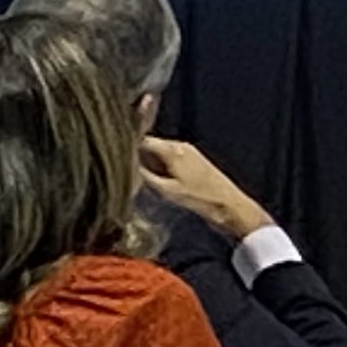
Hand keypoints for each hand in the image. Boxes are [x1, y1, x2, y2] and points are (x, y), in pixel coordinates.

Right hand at [137, 136, 272, 241]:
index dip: (127, 149)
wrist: (231, 207)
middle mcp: (181, 146)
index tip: (115, 160)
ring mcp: (190, 153)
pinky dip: (163, 169)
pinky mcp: (196, 163)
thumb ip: (145, 176)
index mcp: (173, 149)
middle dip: (138, 158)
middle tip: (127, 175)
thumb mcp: (167, 191)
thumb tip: (126, 167)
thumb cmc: (202, 199)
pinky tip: (161, 184)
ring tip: (143, 182)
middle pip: (151, 146)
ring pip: (161, 154)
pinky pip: (171, 161)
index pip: (142, 140)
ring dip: (150, 165)